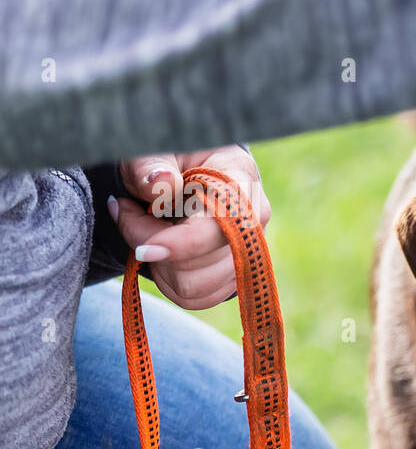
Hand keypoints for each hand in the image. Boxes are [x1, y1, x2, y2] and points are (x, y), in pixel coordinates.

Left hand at [108, 146, 271, 309]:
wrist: (180, 172)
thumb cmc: (166, 158)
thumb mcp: (150, 150)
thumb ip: (151, 166)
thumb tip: (164, 184)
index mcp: (241, 180)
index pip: (222, 228)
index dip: (181, 244)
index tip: (142, 249)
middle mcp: (254, 221)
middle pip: (201, 264)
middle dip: (154, 245)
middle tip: (128, 213)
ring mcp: (247, 252)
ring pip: (194, 286)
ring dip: (158, 265)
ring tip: (144, 229)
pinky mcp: (233, 275)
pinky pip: (195, 298)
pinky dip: (167, 282)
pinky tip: (160, 254)